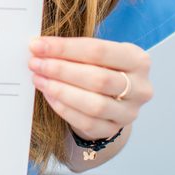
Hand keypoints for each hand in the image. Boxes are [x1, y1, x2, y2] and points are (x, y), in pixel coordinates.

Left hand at [27, 36, 151, 140]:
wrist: (111, 98)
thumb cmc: (100, 67)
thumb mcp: (96, 54)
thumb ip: (74, 49)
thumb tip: (39, 46)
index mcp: (138, 60)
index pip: (98, 51)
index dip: (65, 48)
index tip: (37, 45)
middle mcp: (140, 88)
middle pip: (98, 79)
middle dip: (61, 70)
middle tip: (35, 63)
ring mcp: (129, 112)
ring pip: (94, 104)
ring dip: (60, 90)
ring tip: (38, 78)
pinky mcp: (114, 129)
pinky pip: (86, 122)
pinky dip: (63, 108)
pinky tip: (48, 94)